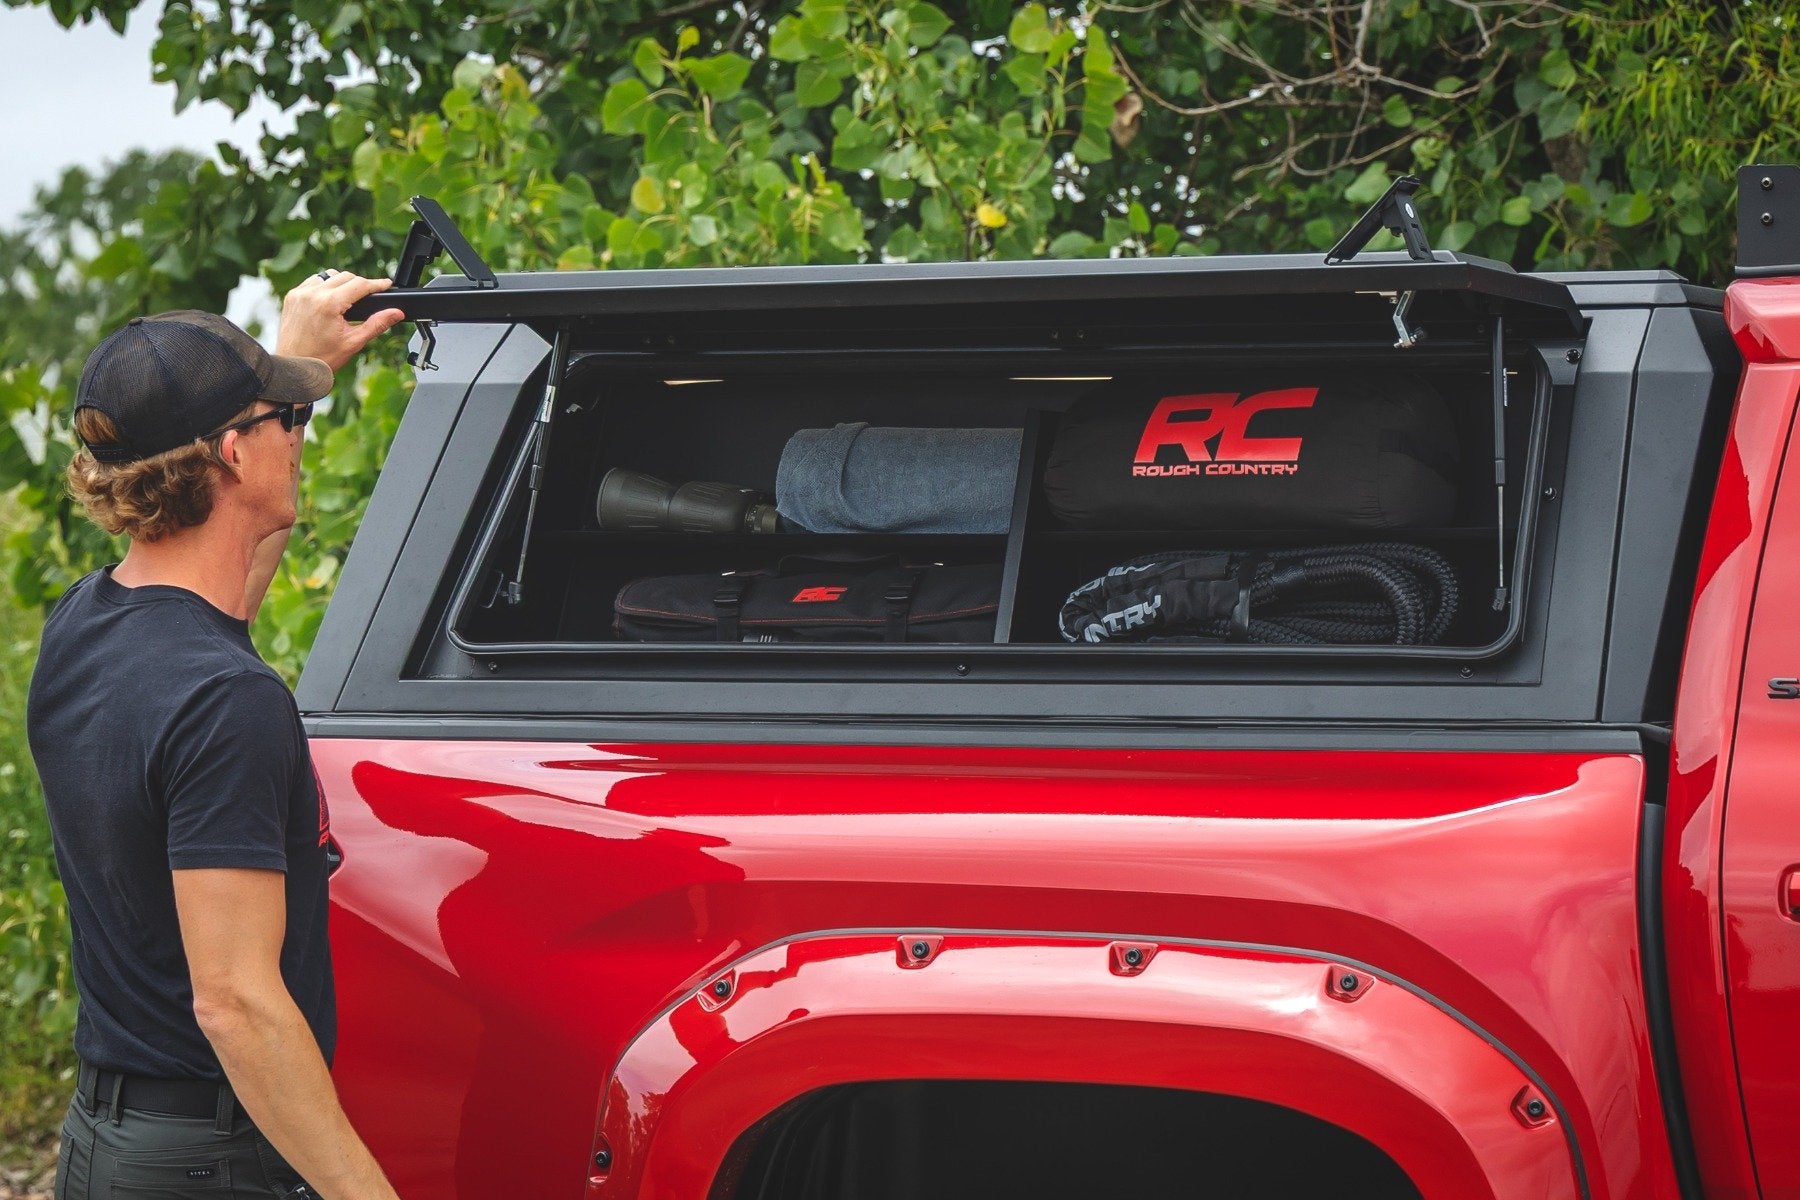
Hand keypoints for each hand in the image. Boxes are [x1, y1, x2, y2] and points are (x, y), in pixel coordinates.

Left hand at [276, 271, 407, 372]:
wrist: (295, 365)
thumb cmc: (321, 358)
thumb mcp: (354, 342)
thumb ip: (377, 324)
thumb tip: (396, 313)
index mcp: (329, 304)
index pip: (359, 284)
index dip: (377, 284)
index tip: (387, 284)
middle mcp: (313, 294)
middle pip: (345, 276)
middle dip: (360, 284)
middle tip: (369, 297)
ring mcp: (300, 293)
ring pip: (329, 276)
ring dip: (342, 283)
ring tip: (349, 299)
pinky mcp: (292, 296)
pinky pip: (314, 281)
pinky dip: (325, 286)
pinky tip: (331, 299)